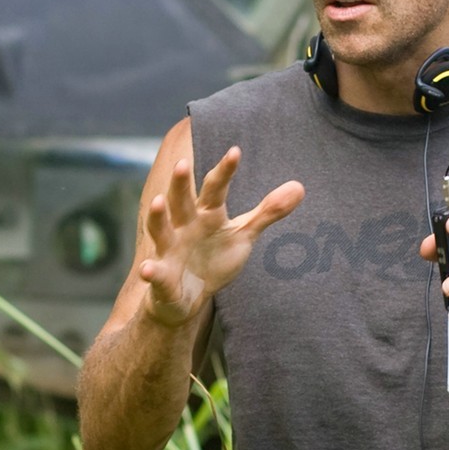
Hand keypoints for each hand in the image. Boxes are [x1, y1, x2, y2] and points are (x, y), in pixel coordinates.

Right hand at [137, 146, 302, 327]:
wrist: (187, 298)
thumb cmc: (213, 259)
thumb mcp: (243, 235)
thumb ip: (267, 212)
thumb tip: (300, 186)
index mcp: (206, 214)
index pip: (215, 189)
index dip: (225, 171)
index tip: (235, 151)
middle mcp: (184, 227)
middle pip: (181, 201)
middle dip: (180, 184)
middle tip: (181, 163)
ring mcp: (170, 251)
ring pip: (160, 230)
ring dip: (158, 217)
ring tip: (158, 202)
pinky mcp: (162, 277)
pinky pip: (157, 274)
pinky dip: (152, 272)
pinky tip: (148, 270)